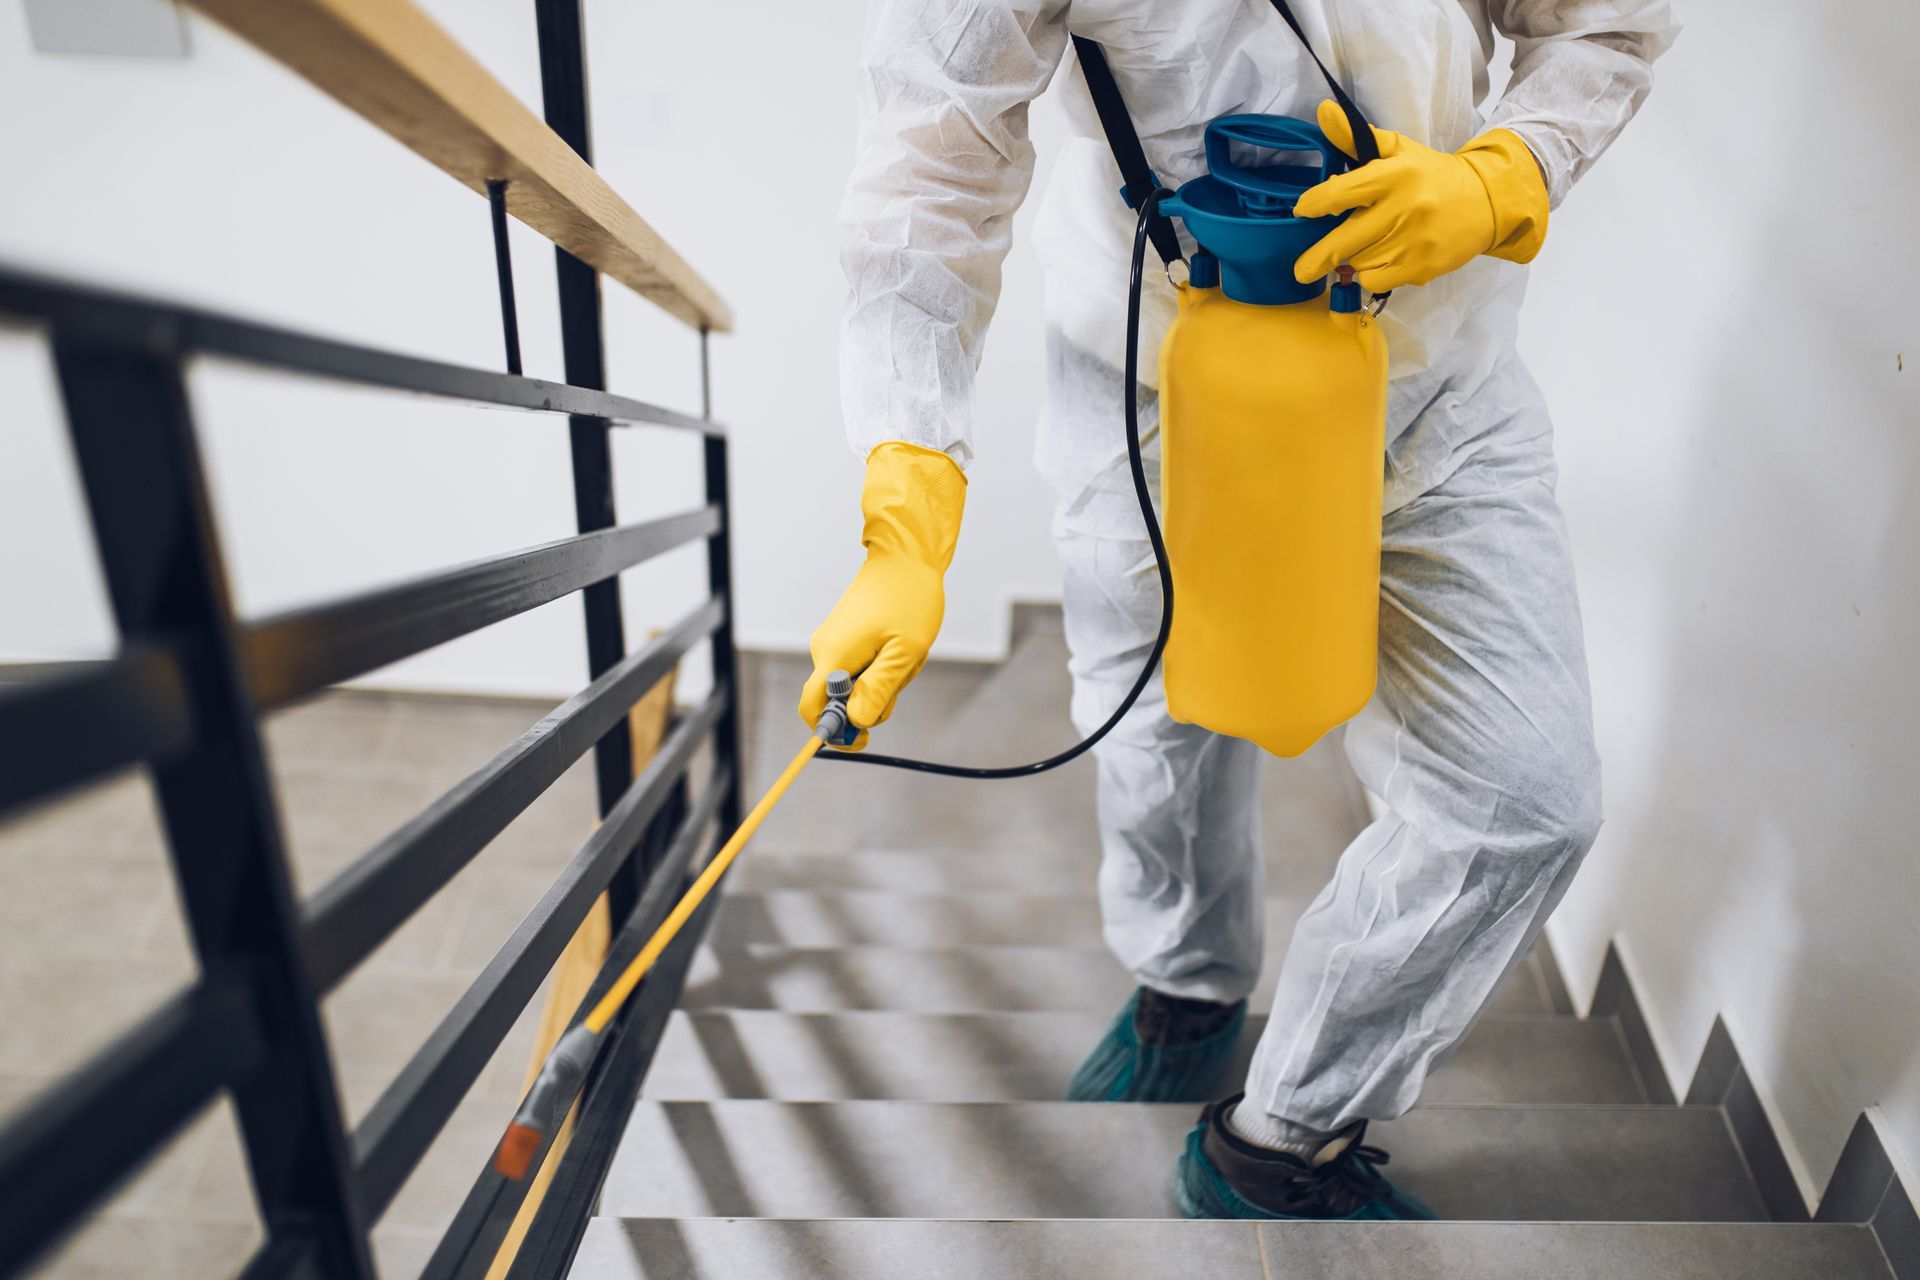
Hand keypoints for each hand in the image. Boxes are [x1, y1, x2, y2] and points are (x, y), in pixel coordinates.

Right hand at [799, 442, 965, 748]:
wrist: (904, 557)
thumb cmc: (909, 601)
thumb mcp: (904, 652)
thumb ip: (879, 689)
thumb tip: (856, 722)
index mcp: (834, 656)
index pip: (812, 709)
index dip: (833, 732)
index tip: (864, 738)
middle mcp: (824, 650)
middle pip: (837, 700)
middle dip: (870, 701)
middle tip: (901, 675)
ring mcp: (832, 641)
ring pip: (851, 684)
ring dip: (880, 681)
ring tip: (904, 654)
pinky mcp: (843, 635)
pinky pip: (857, 667)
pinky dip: (878, 667)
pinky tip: (896, 645)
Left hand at [1294, 99, 1548, 293]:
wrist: (1484, 201)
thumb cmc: (1430, 175)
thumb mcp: (1397, 149)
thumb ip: (1355, 136)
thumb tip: (1322, 111)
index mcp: (1395, 174)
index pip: (1341, 193)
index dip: (1315, 204)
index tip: (1302, 211)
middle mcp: (1403, 208)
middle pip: (1344, 241)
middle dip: (1316, 259)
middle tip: (1302, 270)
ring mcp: (1414, 241)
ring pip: (1360, 264)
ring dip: (1351, 262)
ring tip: (1360, 250)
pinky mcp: (1423, 266)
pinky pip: (1378, 281)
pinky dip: (1371, 276)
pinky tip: (1379, 263)